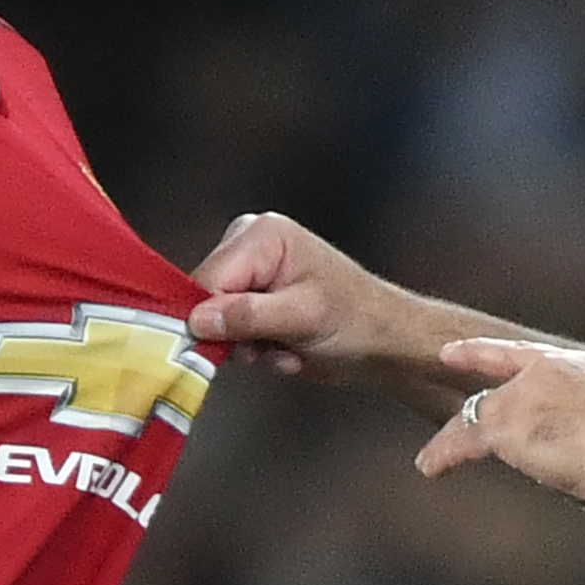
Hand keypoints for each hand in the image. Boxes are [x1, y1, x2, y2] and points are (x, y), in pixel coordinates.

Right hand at [187, 213, 411, 383]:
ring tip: (290, 348)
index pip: (207, 277)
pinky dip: (259, 349)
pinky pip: (234, 332)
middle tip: (273, 346)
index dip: (208, 318)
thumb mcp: (302, 318)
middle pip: (208, 299)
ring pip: (219, 322)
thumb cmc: (358, 320)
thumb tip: (199, 319)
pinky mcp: (255, 299)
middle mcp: (251, 246)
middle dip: (238, 334)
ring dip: (252, 347)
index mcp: (263, 235)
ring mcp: (253, 273)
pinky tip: (289, 349)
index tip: (225, 346)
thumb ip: (248, 316)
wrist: (385, 342)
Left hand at [413, 338, 584, 510]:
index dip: (482, 353)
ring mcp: (521, 396)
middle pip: (492, 391)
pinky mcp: (505, 426)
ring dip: (451, 440)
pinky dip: (443, 455)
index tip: (453, 351)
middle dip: (468, 408)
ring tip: (431, 459)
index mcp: (575, 365)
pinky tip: (429, 466)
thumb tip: (584, 452)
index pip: (518, 353)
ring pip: (472, 416)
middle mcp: (543, 372)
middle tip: (449, 421)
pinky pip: (462, 440)